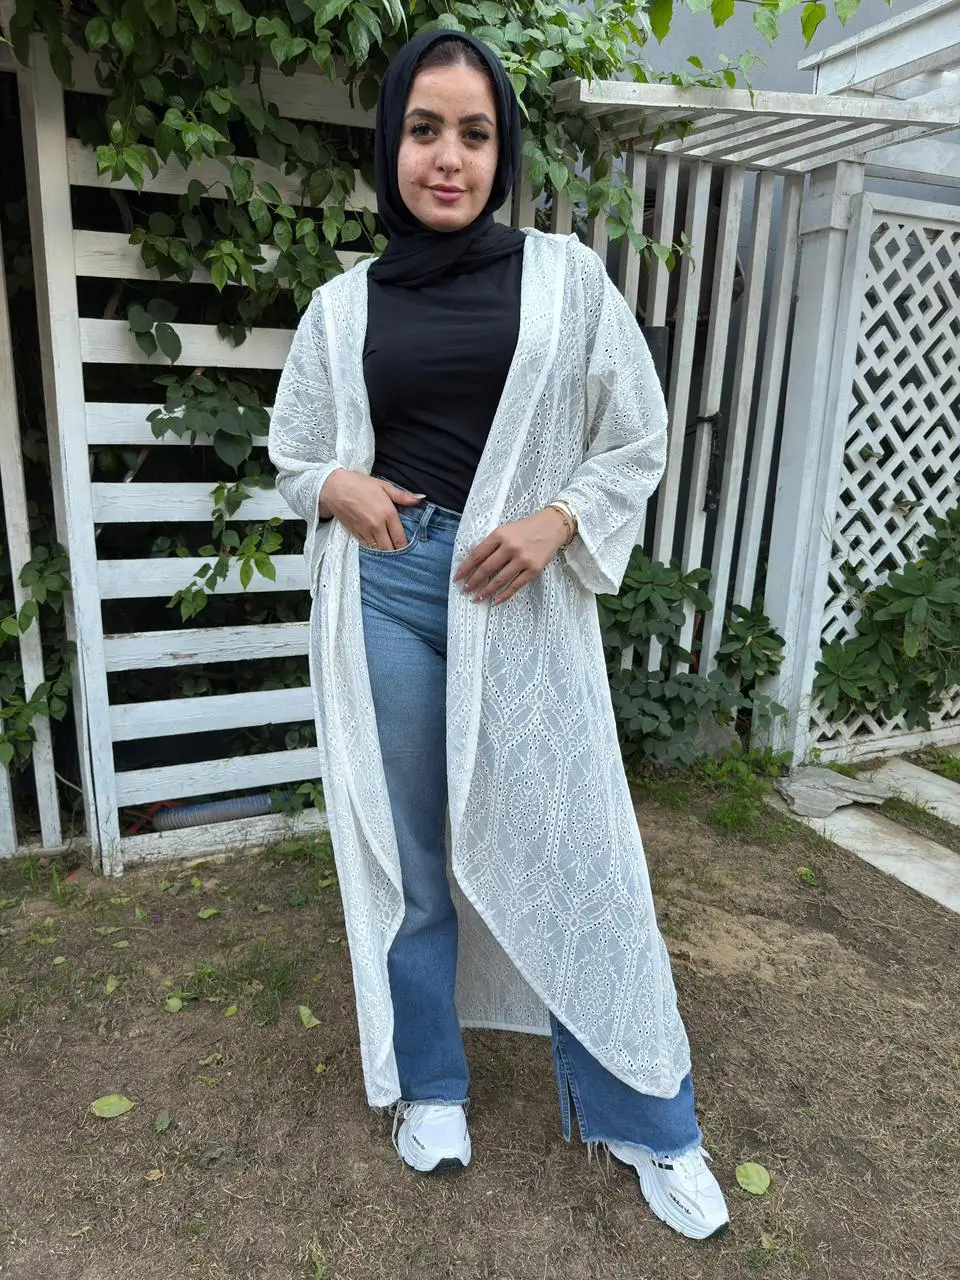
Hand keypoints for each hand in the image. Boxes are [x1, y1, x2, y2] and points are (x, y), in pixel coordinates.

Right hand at [320, 471, 424, 549]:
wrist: (335, 487)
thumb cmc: (360, 485)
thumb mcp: (384, 486)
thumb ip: (403, 496)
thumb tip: (420, 498)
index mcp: (387, 514)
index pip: (400, 538)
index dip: (405, 546)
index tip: (409, 548)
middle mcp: (377, 525)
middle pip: (389, 549)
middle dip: (395, 552)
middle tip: (399, 551)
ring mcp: (365, 531)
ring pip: (378, 550)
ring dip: (384, 552)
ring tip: (389, 550)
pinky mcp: (355, 533)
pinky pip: (367, 547)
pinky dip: (373, 548)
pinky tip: (377, 546)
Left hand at [454, 509, 568, 605]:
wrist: (552, 527)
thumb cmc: (525, 529)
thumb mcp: (505, 530)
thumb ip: (491, 544)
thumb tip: (474, 564)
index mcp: (500, 535)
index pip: (477, 554)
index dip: (465, 568)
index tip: (457, 578)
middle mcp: (510, 547)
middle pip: (486, 569)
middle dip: (473, 582)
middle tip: (465, 590)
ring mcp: (523, 559)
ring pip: (500, 580)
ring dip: (486, 591)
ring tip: (477, 598)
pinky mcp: (534, 570)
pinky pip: (516, 586)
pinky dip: (504, 595)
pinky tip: (495, 601)